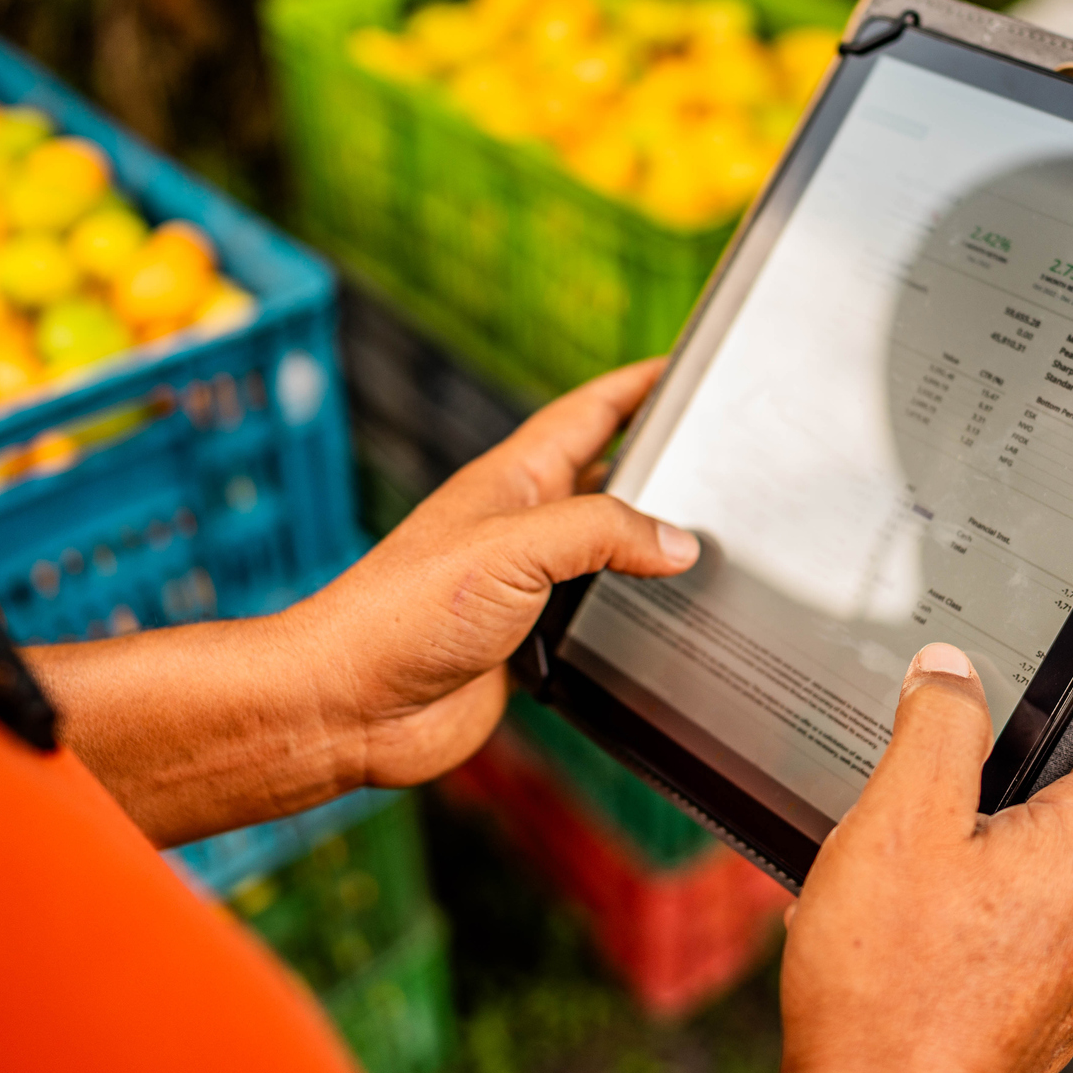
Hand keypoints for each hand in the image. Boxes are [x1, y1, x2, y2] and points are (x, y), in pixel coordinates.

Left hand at [34, 359, 696, 845]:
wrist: (349, 705)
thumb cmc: (402, 613)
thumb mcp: (514, 550)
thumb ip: (601, 533)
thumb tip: (677, 542)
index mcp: (513, 480)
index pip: (591, 415)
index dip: (640, 386)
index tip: (690, 367)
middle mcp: (520, 526)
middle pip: (606, 480)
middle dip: (660, 464)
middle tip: (722, 455)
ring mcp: (522, 586)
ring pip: (604, 552)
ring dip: (648, 547)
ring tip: (713, 540)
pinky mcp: (523, 643)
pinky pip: (591, 617)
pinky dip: (628, 613)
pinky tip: (662, 621)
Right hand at [773, 644, 1072, 1072]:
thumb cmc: (889, 977)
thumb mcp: (899, 818)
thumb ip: (937, 729)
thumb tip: (953, 670)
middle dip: (1021, 773)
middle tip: (946, 755)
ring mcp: (1067, 980)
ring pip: (1041, 879)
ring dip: (984, 849)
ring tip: (902, 848)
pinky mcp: (1028, 1023)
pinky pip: (1012, 940)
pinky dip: (967, 913)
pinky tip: (899, 923)